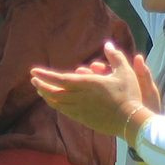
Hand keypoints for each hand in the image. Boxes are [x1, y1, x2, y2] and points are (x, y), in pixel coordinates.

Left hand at [30, 43, 157, 140]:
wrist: (131, 121)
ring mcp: (80, 110)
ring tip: (41, 91)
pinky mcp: (84, 120)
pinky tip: (56, 102)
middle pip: (54, 92)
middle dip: (42, 86)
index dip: (45, 76)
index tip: (33, 72)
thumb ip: (115, 56)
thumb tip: (107, 44)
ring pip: (58, 104)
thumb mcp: (125, 71)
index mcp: (87, 84)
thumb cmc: (129, 94)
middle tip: (34, 80)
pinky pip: (65, 111)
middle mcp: (80, 98)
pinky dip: (57, 105)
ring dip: (47, 96)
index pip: (59, 79)